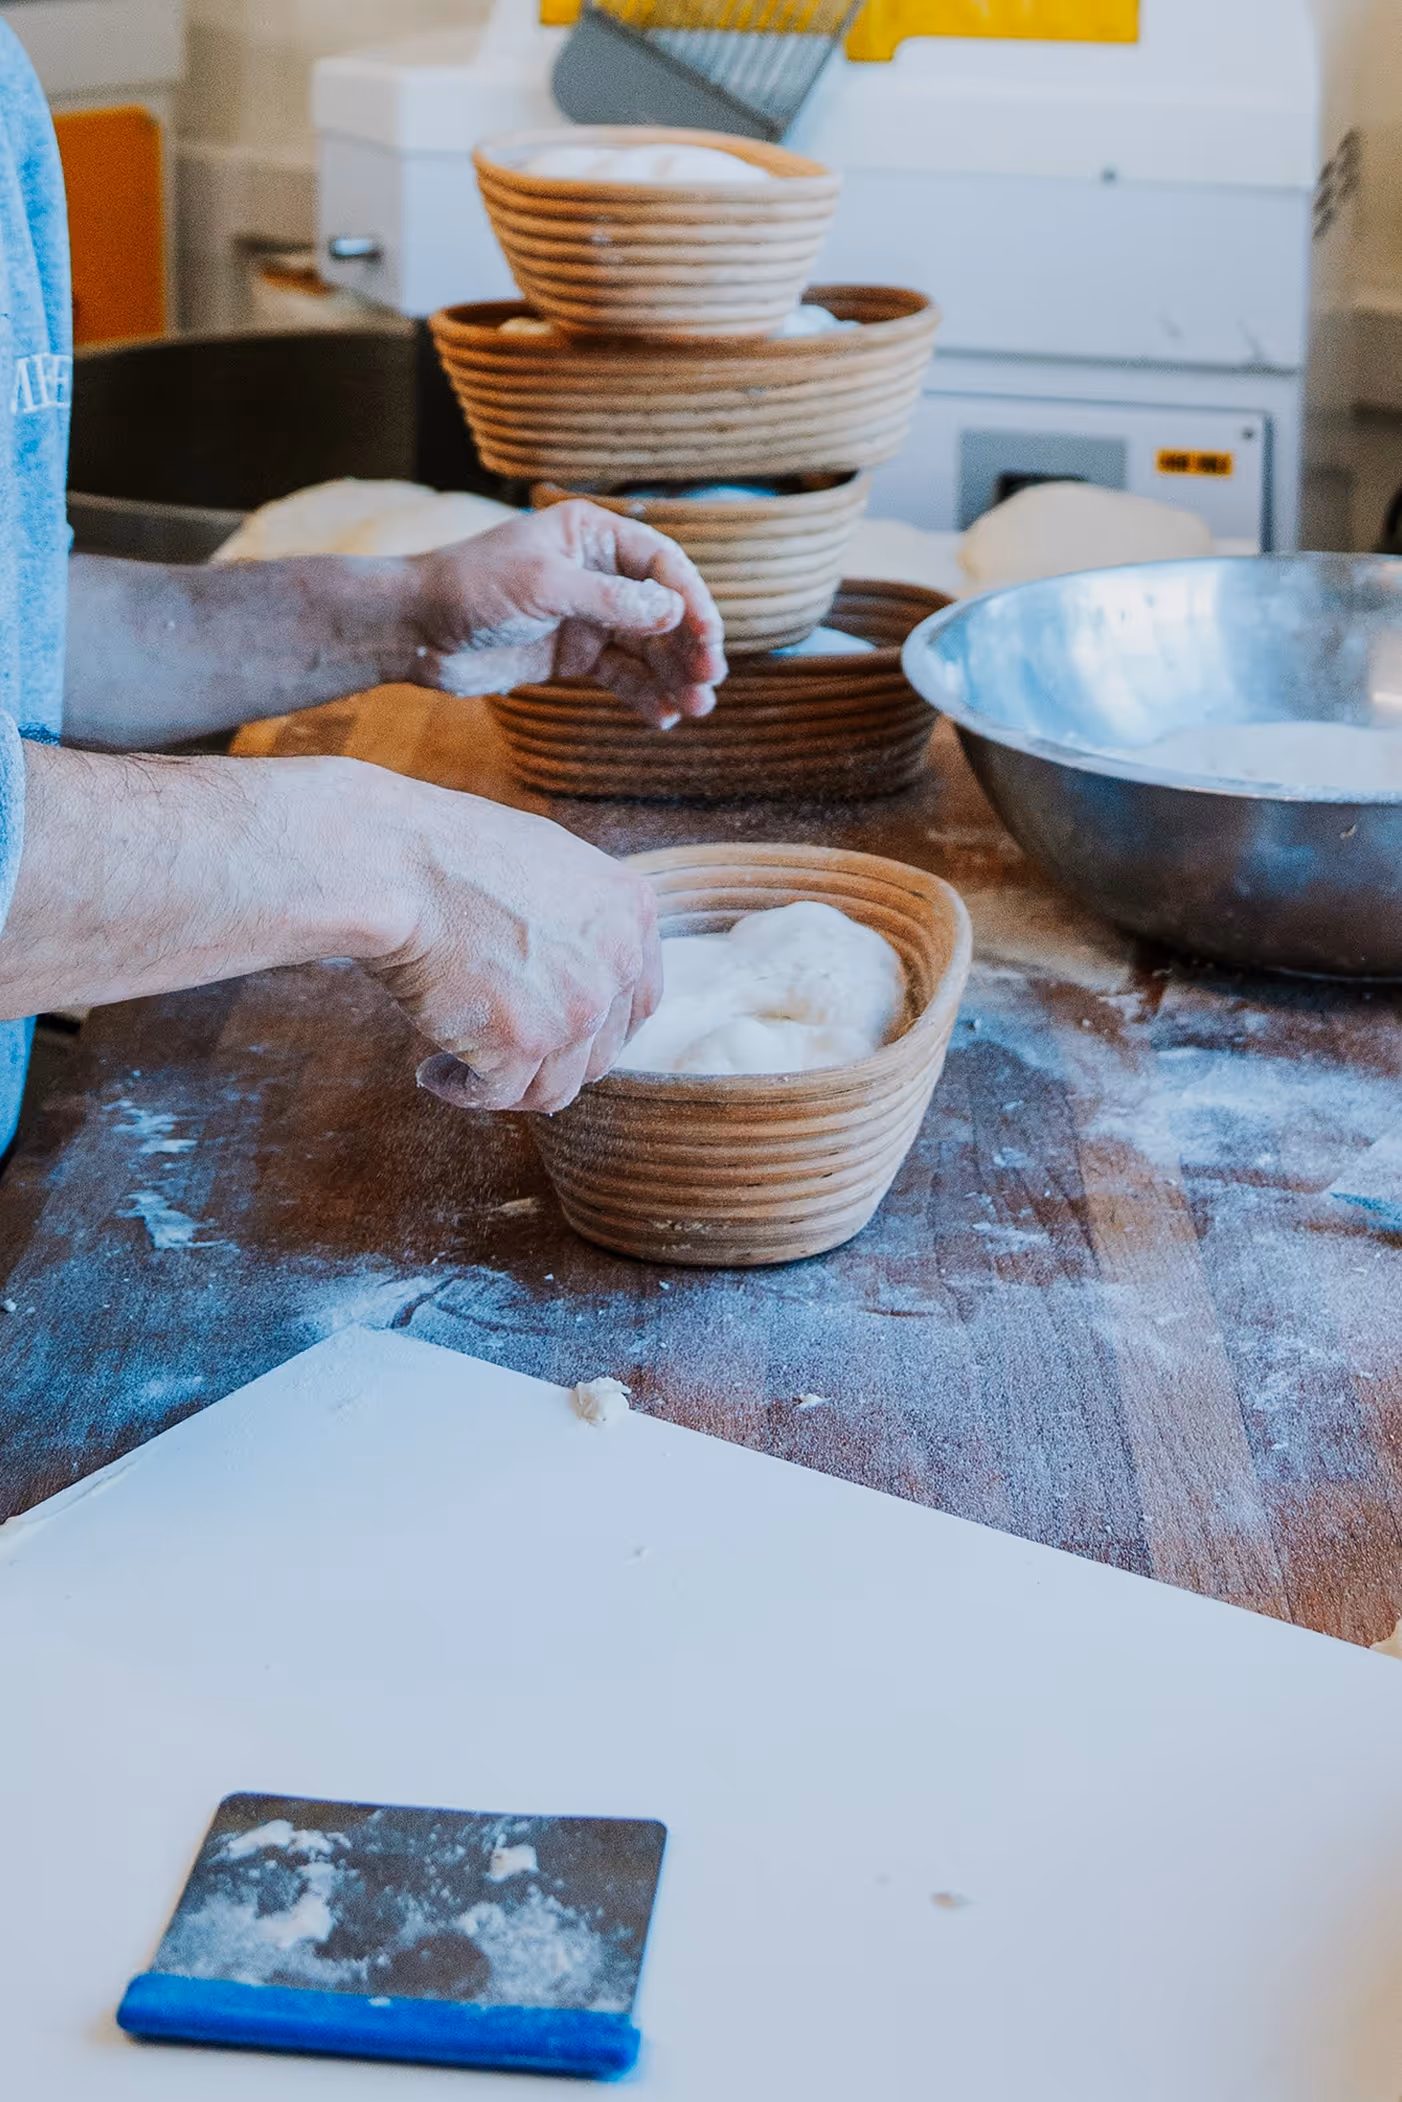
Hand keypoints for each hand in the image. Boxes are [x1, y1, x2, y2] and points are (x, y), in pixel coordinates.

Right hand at [366, 777, 661, 1112]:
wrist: (401, 865)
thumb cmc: (452, 854)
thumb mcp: (547, 863)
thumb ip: (578, 917)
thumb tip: (572, 963)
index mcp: (630, 913)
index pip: (639, 1001)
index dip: (602, 1029)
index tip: (564, 1037)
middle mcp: (616, 965)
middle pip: (600, 1052)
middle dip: (551, 1060)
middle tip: (503, 1054)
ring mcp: (576, 1009)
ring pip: (554, 1086)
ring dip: (508, 1083)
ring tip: (457, 1066)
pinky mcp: (525, 1043)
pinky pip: (499, 1094)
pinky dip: (463, 1090)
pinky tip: (433, 1073)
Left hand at [405, 500, 726, 727]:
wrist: (415, 631)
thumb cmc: (471, 589)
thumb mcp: (544, 588)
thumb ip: (610, 601)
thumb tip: (674, 612)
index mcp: (591, 535)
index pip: (661, 564)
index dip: (691, 601)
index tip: (710, 639)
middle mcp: (596, 573)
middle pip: (661, 610)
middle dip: (688, 646)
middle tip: (709, 681)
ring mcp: (585, 616)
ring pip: (646, 648)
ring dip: (672, 676)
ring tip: (695, 707)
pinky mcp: (571, 656)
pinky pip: (620, 676)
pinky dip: (642, 695)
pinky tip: (662, 717)